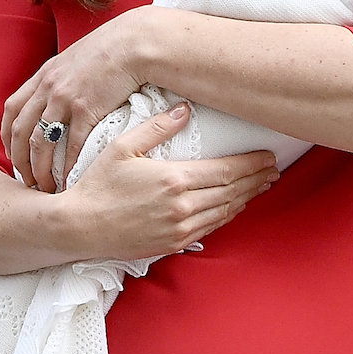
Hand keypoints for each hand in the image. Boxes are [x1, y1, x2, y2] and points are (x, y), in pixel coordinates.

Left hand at [4, 7, 157, 190]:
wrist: (135, 43)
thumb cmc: (112, 50)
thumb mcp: (77, 59)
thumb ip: (64, 77)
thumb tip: (62, 95)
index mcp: (44, 75)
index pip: (13, 109)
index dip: (8, 136)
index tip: (13, 154)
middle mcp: (48, 88)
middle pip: (20, 131)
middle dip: (19, 161)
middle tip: (25, 180)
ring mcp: (64, 99)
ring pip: (40, 143)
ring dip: (39, 169)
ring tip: (45, 188)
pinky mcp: (86, 109)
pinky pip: (70, 146)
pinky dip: (67, 167)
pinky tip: (69, 181)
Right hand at [62, 103, 277, 260]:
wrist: (80, 227)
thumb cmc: (97, 184)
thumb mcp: (123, 146)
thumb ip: (157, 127)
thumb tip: (185, 109)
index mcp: (174, 179)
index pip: (226, 170)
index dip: (251, 164)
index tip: (268, 157)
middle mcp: (183, 206)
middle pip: (232, 191)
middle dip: (257, 180)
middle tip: (273, 170)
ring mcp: (180, 228)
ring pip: (225, 211)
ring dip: (246, 198)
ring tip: (261, 186)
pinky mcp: (174, 244)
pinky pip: (211, 228)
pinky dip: (228, 215)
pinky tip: (234, 206)